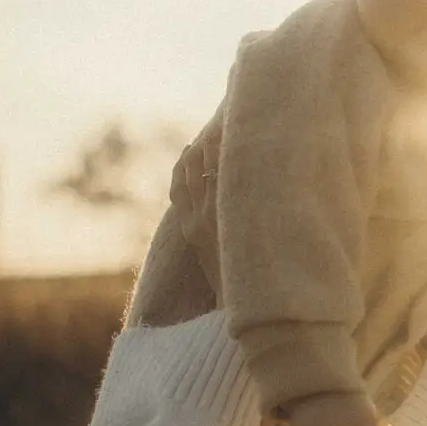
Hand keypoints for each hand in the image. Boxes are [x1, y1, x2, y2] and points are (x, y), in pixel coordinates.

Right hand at [169, 123, 223, 302]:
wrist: (247, 302)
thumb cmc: (238, 285)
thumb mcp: (218, 261)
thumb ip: (215, 239)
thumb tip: (226, 230)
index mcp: (190, 228)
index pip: (178, 187)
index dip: (183, 164)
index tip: (191, 146)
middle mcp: (198, 215)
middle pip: (192, 167)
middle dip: (204, 146)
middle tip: (219, 124)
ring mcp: (216, 209)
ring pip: (209, 162)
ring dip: (218, 141)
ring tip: (229, 123)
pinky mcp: (234, 207)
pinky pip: (227, 168)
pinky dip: (229, 151)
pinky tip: (241, 137)